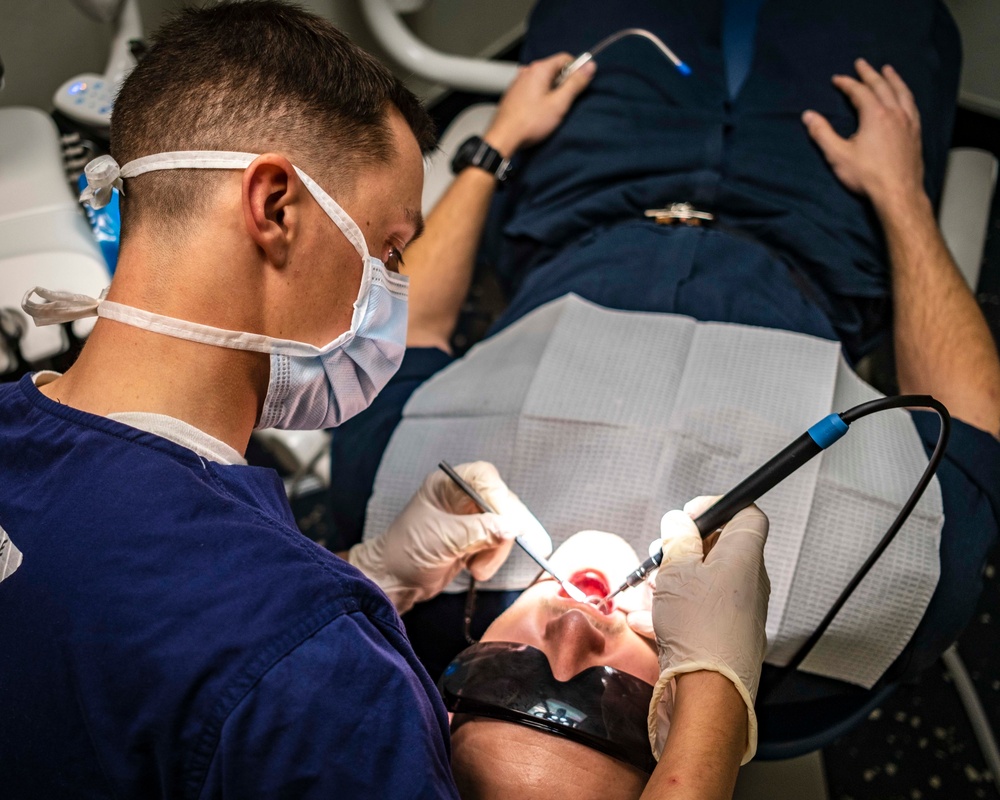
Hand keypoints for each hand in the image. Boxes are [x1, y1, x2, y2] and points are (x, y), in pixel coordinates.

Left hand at [348, 462, 549, 612]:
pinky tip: (477, 568)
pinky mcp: (477, 538)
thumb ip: (478, 531)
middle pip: (501, 501)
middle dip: (502, 530)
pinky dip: (494, 558)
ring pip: (505, 525)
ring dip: (497, 550)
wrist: (394, 580)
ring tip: (477, 569)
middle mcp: (461, 496)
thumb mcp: (442, 540)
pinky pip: (499, 543)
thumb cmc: (405, 552)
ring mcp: (471, 518)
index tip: (508, 524)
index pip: (485, 478)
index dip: (500, 498)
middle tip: (499, 549)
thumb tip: (512, 527)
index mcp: (447, 485)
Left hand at [484, 52, 595, 157]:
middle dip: (564, 82)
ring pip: (543, 80)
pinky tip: (540, 112)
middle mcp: (527, 71)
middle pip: (553, 69)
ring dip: (552, 91)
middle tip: (566, 102)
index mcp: (539, 69)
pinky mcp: (514, 94)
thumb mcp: (559, 103)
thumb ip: (575, 83)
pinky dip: (541, 96)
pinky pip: (533, 89)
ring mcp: (518, 82)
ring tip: (552, 110)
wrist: (503, 138)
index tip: (581, 84)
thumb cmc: (530, 122)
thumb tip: (590, 66)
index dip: (576, 70)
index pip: (565, 58)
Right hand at [644, 499, 769, 764]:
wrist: (709, 690)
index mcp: (744, 555)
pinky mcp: (725, 636)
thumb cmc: (699, 628)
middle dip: (681, 551)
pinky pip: (697, 612)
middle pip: (718, 550)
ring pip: (703, 583)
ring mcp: (739, 611)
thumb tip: (679, 521)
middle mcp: (748, 581)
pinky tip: (644, 620)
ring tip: (644, 593)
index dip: (716, 507)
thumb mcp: (677, 570)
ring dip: (670, 583)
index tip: (688, 515)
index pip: (746, 513)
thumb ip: (678, 540)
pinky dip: (671, 611)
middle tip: (660, 557)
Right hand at [802, 58, 924, 211]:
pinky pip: (912, 105)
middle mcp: (895, 113)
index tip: (837, 79)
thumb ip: (822, 133)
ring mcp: (908, 122)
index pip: (859, 92)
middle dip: (870, 73)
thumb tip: (808, 115)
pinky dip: (906, 95)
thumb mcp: (838, 155)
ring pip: (902, 92)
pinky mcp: (916, 133)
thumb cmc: (867, 176)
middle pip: (882, 86)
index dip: (847, 83)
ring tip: (888, 70)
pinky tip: (904, 97)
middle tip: (861, 63)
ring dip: (893, 79)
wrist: (898, 193)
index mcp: (875, 115)